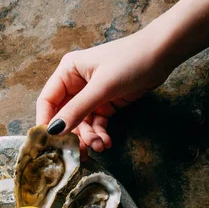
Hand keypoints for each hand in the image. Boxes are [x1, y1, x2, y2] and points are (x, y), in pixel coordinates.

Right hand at [36, 28, 170, 156]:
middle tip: (78, 152)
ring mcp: (90, 96)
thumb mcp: (101, 87)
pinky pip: (96, 125)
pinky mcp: (105, 105)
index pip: (47, 101)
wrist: (162, 55)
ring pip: (81, 125)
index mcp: (68, 72)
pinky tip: (106, 142)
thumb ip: (76, 110)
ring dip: (89, 138)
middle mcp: (75, 85)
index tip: (49, 144)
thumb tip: (54, 131)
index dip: (46, 122)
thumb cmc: (130, 61)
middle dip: (72, 136)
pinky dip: (99, 135)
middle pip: (64, 117)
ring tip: (100, 146)